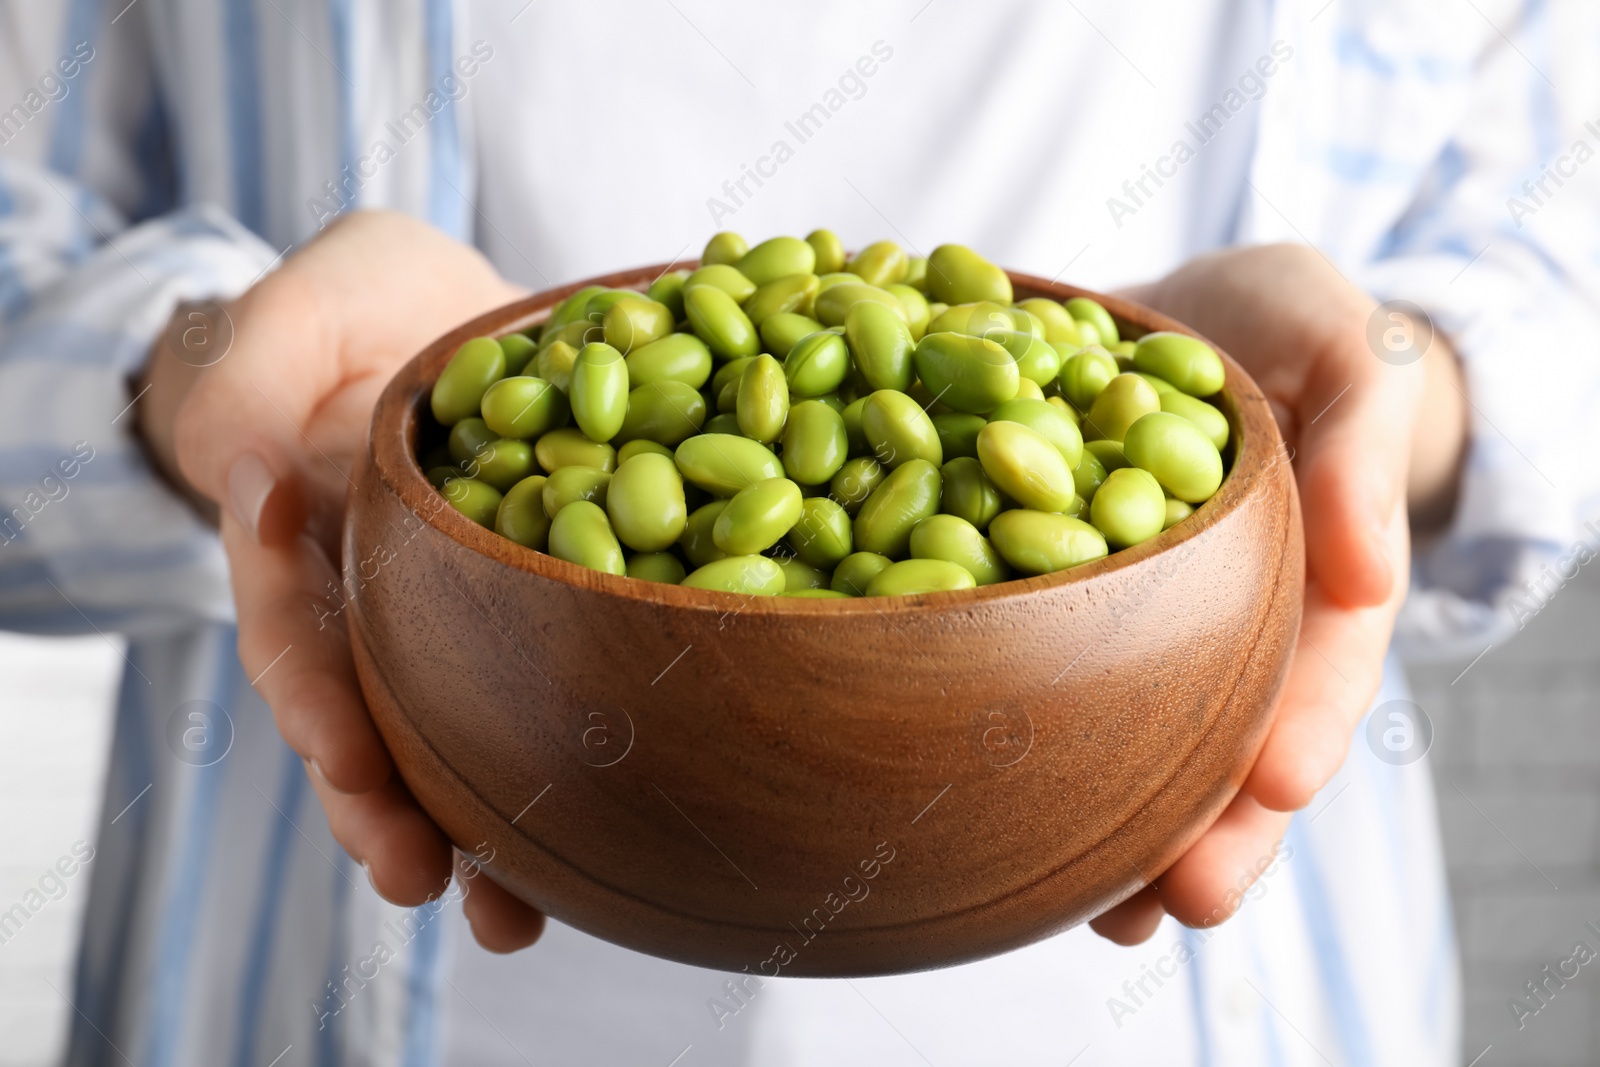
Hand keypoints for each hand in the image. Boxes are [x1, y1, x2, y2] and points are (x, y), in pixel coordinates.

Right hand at [140, 210, 546, 950]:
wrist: (440, 313)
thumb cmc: (348, 304)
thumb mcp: (299, 305)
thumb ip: (258, 372)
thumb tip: (259, 478)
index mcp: (308, 541)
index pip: (297, 630)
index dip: (314, 695)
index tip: (340, 753)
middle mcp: (375, 601)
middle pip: (369, 720)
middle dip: (385, 805)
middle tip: (413, 875)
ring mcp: (449, 616)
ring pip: (453, 738)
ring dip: (474, 831)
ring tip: (511, 919)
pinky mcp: (527, 610)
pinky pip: (540, 697)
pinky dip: (562, 773)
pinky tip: (603, 852)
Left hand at [1088, 243, 1465, 943]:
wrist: (1189, 312)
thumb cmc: (1291, 327)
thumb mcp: (1347, 350)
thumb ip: (1360, 444)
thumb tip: (1365, 572)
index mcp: (1309, 575)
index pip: (1322, 662)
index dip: (1308, 722)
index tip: (1281, 780)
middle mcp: (1231, 621)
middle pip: (1235, 737)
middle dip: (1220, 827)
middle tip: (1189, 898)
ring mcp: (1150, 626)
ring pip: (1150, 742)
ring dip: (1130, 834)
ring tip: (1106, 917)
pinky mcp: (1066, 605)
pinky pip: (1054, 684)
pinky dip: (1038, 753)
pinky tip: (1001, 826)